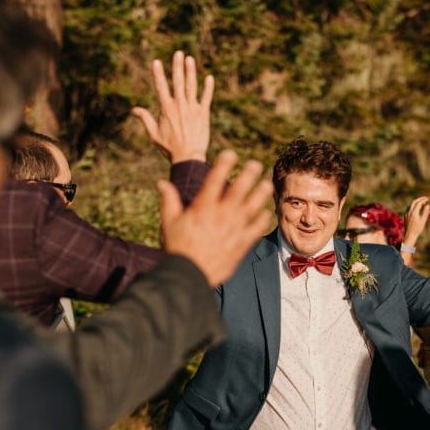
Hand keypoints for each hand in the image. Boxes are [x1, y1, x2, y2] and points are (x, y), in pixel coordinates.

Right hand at [132, 51, 213, 163]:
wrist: (188, 157)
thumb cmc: (170, 148)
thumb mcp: (154, 134)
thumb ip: (145, 119)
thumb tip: (134, 110)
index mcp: (166, 109)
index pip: (161, 87)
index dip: (158, 74)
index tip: (156, 61)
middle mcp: (179, 105)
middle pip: (178, 82)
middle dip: (177, 66)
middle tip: (178, 53)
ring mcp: (192, 109)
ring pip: (191, 86)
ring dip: (191, 72)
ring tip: (190, 59)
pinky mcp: (203, 114)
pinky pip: (206, 98)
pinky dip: (208, 88)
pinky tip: (209, 78)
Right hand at [158, 150, 272, 286]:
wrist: (190, 275)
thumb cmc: (178, 248)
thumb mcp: (169, 223)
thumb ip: (169, 201)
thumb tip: (161, 182)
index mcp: (202, 208)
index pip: (214, 180)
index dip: (223, 164)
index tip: (230, 154)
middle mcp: (221, 215)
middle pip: (239, 190)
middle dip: (248, 174)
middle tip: (256, 164)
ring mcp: (233, 230)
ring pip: (252, 207)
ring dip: (261, 195)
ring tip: (267, 185)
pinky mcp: (241, 244)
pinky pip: (256, 229)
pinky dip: (262, 220)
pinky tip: (265, 213)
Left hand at [402, 195, 429, 245]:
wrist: (410, 235)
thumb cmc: (417, 229)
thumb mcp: (423, 221)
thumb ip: (425, 212)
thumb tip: (428, 205)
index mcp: (414, 212)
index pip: (419, 203)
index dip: (423, 200)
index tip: (427, 198)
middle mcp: (409, 212)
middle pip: (414, 202)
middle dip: (419, 199)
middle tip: (425, 198)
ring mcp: (406, 214)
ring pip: (411, 205)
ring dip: (416, 202)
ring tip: (421, 203)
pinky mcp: (405, 216)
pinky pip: (409, 209)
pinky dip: (413, 206)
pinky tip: (416, 209)